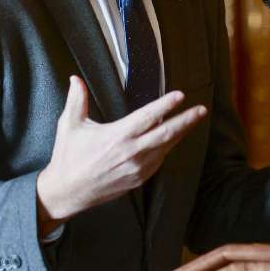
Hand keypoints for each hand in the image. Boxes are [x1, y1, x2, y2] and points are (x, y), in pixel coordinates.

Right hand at [36, 76, 207, 235]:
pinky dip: (167, 148)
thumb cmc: (69, 157)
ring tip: (192, 121)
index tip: (180, 95)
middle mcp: (132, 152)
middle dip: (186, 120)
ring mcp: (137, 168)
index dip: (166, 105)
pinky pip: (159, 160)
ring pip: (166, 147)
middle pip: (167, 133)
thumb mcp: (69, 125)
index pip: (148, 116)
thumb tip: (75, 78)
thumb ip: (76, 100)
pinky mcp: (138, 179)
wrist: (68, 192)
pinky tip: (172, 140)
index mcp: (117, 136)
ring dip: (180, 134)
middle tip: (201, 109)